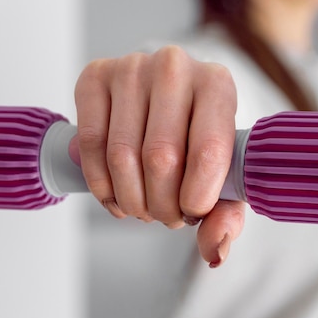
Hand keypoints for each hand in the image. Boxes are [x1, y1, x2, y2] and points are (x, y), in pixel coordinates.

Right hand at [73, 45, 244, 267]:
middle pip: (161, 158)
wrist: (168, 100)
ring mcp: (131, 67)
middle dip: (162, 205)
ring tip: (143, 207)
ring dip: (131, 199)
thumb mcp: (224, 172)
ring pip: (122, 155)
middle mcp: (174, 66)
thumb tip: (213, 251)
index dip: (197, 198)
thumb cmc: (199, 137)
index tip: (192, 213)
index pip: (209, 150)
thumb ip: (227, 214)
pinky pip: (90, 143)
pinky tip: (115, 196)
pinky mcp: (95, 76)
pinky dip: (100, 184)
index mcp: (218, 83)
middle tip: (166, 216)